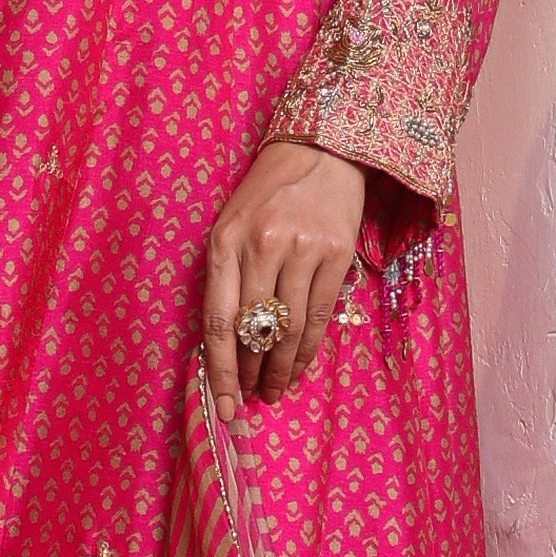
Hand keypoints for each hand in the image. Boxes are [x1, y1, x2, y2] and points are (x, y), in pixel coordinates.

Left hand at [202, 138, 367, 421]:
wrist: (319, 150)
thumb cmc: (266, 194)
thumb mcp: (230, 226)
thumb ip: (227, 279)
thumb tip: (229, 346)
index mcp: (224, 242)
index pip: (218, 322)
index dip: (220, 371)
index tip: (222, 406)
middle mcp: (261, 246)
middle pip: (255, 332)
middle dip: (253, 375)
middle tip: (253, 400)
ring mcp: (302, 250)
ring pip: (290, 331)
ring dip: (283, 370)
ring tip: (278, 390)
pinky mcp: (337, 253)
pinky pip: (321, 317)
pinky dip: (311, 350)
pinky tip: (302, 366)